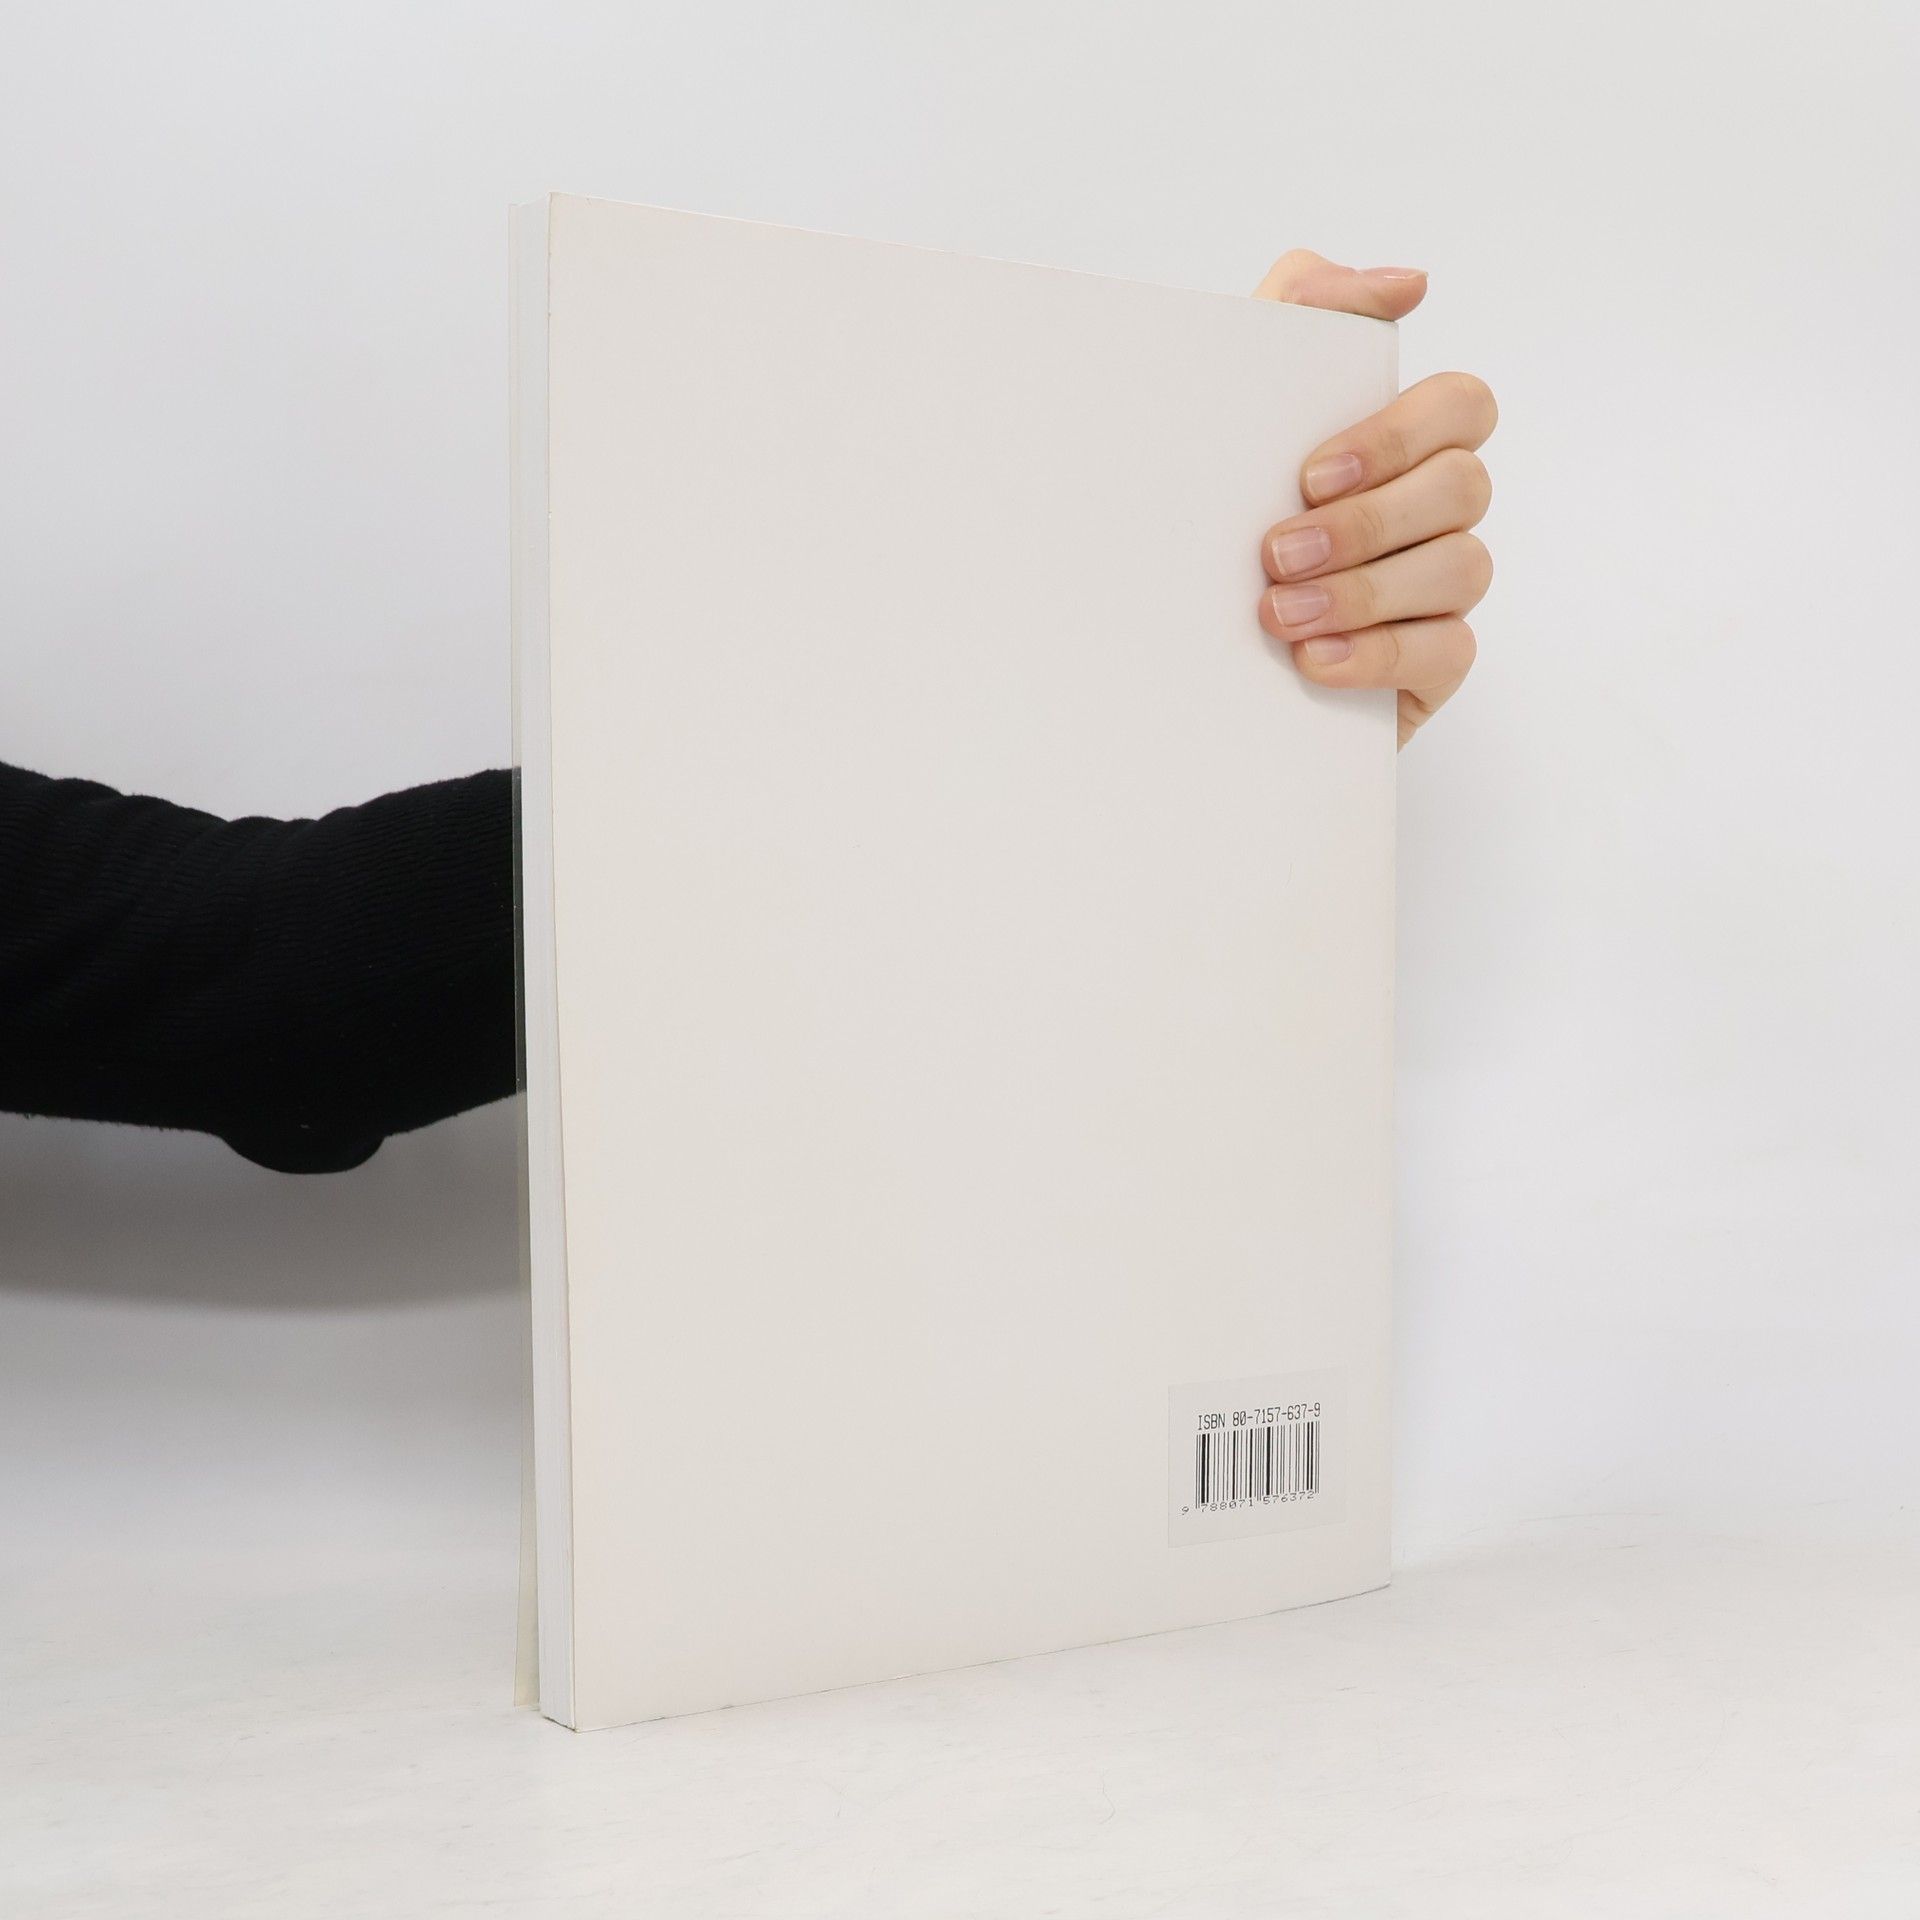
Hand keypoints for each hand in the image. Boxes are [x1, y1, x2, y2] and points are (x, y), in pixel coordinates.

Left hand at [1253, 251, 1495, 746]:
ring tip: (1277, 614)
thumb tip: (1408, 283)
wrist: (1160, 643)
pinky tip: (1313, 660)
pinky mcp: (1429, 666)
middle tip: (1276, 554)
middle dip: (1367, 523)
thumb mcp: (1232, 396)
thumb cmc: (1211, 511)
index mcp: (1401, 444)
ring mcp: (1439, 590)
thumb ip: (1307, 308)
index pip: (1461, 405)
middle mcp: (1433, 512)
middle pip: (1464, 488)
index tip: (1309, 474)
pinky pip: (1447, 652)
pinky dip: (1377, 654)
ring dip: (1364, 592)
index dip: (1398, 436)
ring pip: (1461, 569)